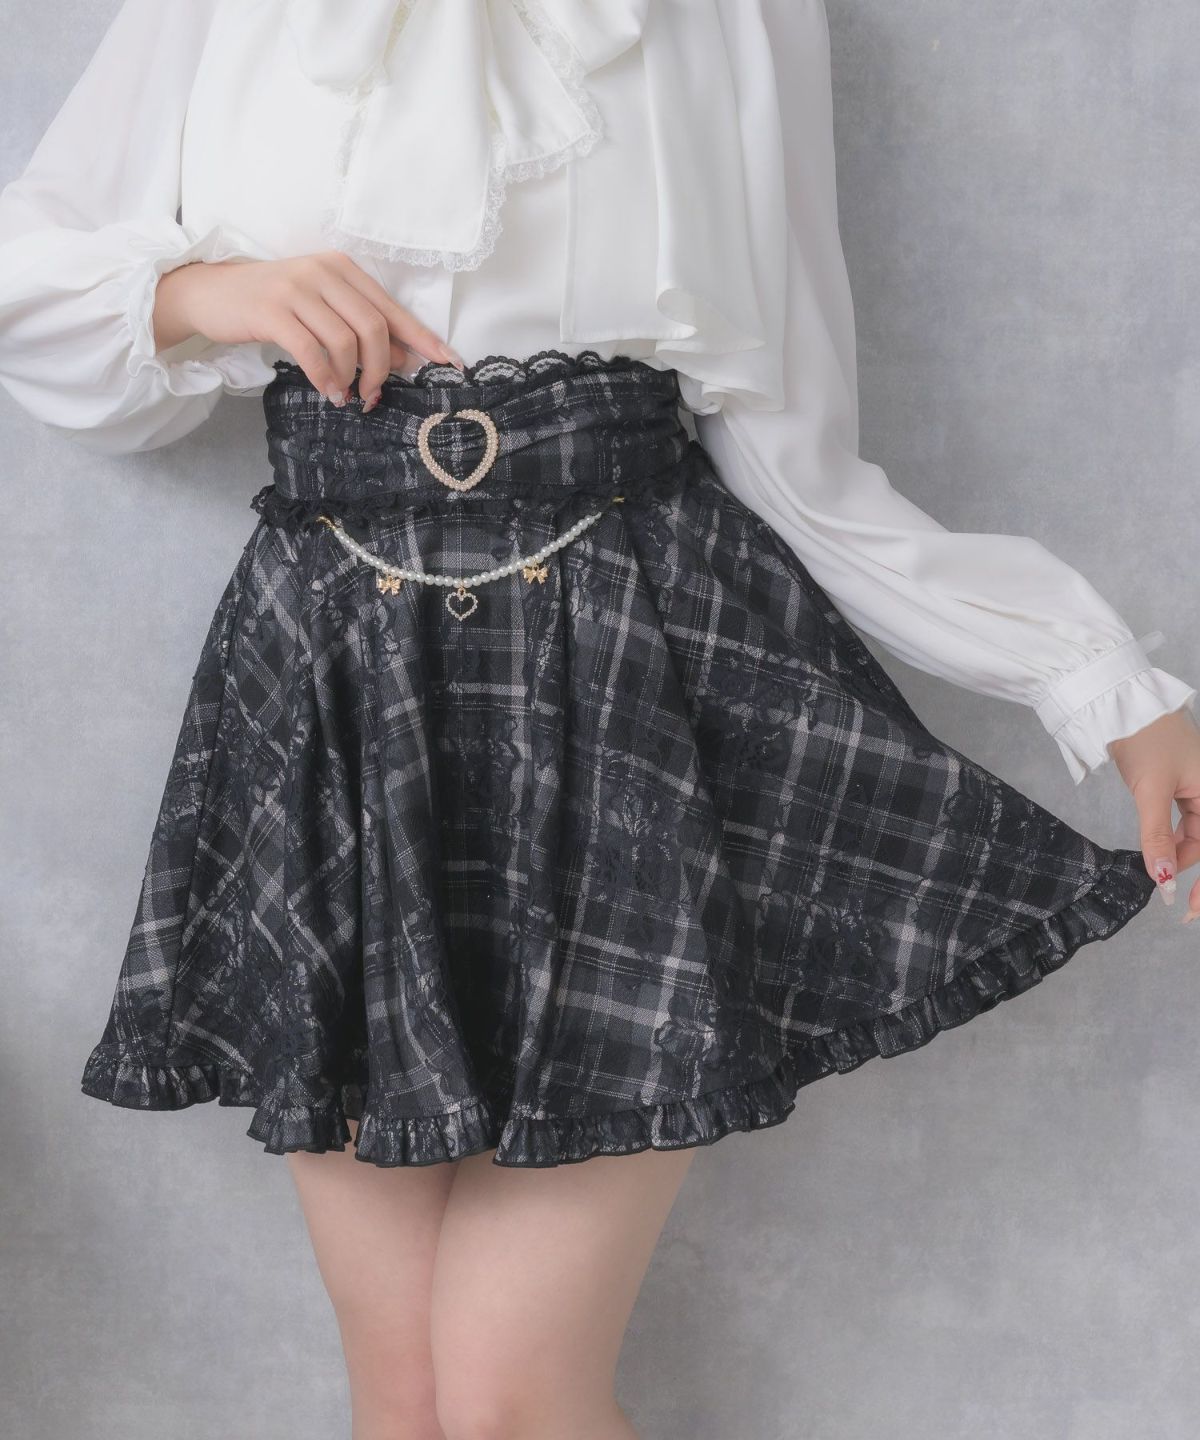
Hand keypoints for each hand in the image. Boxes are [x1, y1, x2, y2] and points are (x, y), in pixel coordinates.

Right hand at [151, 249, 463, 410]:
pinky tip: (329, 392)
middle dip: (382, 369)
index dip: (423, 338)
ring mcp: (296, 288)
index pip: (391, 308)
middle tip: (373, 396)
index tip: (450, 364)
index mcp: (342, 268)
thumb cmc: (273, 304)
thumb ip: (362, 327)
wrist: (211, 293)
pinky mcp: (271, 310)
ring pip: (346, 341)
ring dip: (352, 378)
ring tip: (346, 396)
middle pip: (374, 327)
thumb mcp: (323, 308)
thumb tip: (409, 356)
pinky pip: (312, 351)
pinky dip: (326, 378)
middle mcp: (323, 271)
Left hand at [1106, 705, 1199, 920]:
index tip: (1190, 908)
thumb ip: (1157, 837)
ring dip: (1178, 852)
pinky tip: (1158, 849)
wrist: (1124, 704)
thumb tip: (1163, 879)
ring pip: (1195, 830)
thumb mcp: (1151, 792)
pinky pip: (1185, 818)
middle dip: (1188, 866)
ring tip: (1157, 871)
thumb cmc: (1145, 740)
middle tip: (1172, 896)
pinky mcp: (1181, 782)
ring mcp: (1198, 785)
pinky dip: (1173, 836)